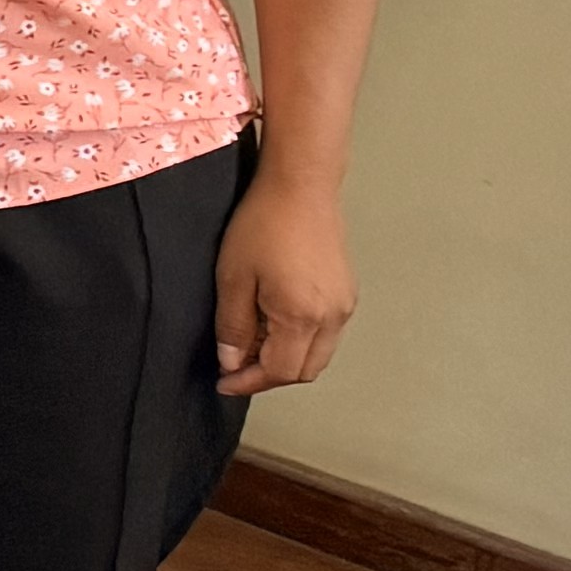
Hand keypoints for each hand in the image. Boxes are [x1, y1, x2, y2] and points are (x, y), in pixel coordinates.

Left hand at [213, 169, 355, 394]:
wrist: (301, 187)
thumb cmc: (263, 225)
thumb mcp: (233, 277)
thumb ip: (233, 325)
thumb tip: (231, 361)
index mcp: (304, 317)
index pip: (280, 371)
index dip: (248, 382)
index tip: (224, 383)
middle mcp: (333, 317)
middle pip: (304, 370)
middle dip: (268, 375)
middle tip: (234, 367)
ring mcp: (344, 305)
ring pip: (317, 354)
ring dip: (285, 359)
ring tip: (250, 345)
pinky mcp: (346, 292)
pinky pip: (325, 334)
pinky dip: (300, 341)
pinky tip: (273, 326)